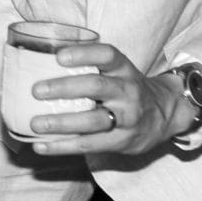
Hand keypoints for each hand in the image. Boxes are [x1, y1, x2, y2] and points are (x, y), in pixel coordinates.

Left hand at [23, 40, 193, 157]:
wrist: (165, 116)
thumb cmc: (128, 89)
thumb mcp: (119, 72)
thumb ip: (91, 67)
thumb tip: (41, 62)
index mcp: (124, 69)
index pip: (107, 55)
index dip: (83, 54)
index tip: (59, 56)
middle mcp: (127, 92)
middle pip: (96, 87)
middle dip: (64, 88)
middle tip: (36, 90)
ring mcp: (126, 118)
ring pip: (92, 121)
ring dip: (61, 123)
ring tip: (36, 123)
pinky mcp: (121, 142)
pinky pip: (89, 145)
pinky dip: (62, 147)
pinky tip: (41, 146)